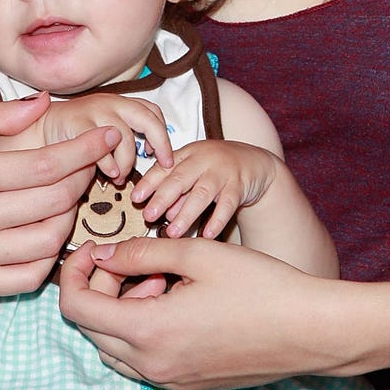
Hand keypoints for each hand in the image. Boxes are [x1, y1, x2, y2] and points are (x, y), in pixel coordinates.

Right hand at [0, 95, 112, 298]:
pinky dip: (48, 257)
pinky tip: (47, 234)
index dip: (84, 151)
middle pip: (53, 203)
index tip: (108, 136)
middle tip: (90, 163)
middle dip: (83, 179)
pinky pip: (27, 278)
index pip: (43, 167)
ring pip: (47, 243)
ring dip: (70, 218)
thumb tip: (43, 102)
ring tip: (68, 197)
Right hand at [38, 93, 174, 181]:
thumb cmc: (77, 134)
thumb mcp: (106, 131)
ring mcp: (94, 110)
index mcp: (122, 103)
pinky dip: (108, 162)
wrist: (40, 128)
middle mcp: (112, 102)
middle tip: (163, 165)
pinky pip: (99, 144)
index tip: (164, 156)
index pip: (153, 112)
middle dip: (161, 143)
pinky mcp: (76, 122)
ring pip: (124, 136)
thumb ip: (127, 138)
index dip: (163, 134)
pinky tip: (109, 174)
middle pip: (147, 118)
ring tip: (121, 178)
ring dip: (127, 162)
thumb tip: (151, 158)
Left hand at [57, 235, 351, 389]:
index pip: (76, 307)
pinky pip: (142, 362)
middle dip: (101, 290)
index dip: (73, 273)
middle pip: (91, 329)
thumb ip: (140, 251)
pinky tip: (179, 305)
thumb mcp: (197, 254)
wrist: (310, 331)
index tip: (93, 250)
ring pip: (114, 348)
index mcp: (147, 331)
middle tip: (138, 262)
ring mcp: (169, 381)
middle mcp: (150, 366)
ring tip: (163, 282)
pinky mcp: (187, 386)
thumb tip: (101, 254)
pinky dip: (143, 331)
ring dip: (122, 312)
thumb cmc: (260, 285)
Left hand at [131, 139, 281, 236]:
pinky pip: (228, 204)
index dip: (149, 182)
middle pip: (180, 178)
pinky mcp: (240, 185)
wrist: (253, 162)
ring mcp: (223, 171)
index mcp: (187, 154)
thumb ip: (175, 189)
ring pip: (202, 193)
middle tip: (149, 216)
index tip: (135, 198)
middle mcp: (203, 160)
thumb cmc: (215, 169)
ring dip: (186, 213)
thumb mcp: (193, 170)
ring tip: (173, 233)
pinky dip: (217, 220)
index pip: (164, 167)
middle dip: (163, 197)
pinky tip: (207, 235)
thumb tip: (156, 212)